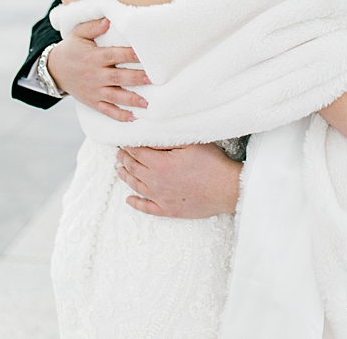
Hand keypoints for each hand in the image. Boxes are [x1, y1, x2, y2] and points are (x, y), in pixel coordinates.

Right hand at [47, 18, 149, 121]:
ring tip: (147, 103)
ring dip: (131, 100)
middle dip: (136, 78)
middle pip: (118, 77)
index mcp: (94, 57)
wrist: (53, 70)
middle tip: (153, 79)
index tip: (145, 54)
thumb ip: (93, 26)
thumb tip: (109, 20)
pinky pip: (106, 110)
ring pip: (115, 96)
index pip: (114, 55)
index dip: (130, 54)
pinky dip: (119, 115)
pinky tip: (133, 118)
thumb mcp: (78, 34)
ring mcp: (94, 90)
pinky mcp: (92, 101)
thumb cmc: (71, 49)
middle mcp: (95, 75)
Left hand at [117, 143, 241, 217]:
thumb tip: (148, 137)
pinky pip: (146, 208)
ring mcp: (160, 197)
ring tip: (120, 171)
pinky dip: (135, 204)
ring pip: (136, 186)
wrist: (227, 189)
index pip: (137, 152)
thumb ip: (168, 140)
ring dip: (126, 177)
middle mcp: (155, 182)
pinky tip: (129, 200)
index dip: (129, 145)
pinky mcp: (168, 209)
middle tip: (119, 154)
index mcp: (160, 164)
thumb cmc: (213, 164)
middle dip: (125, 159)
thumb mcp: (192, 144)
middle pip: (133, 168)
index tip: (125, 141)